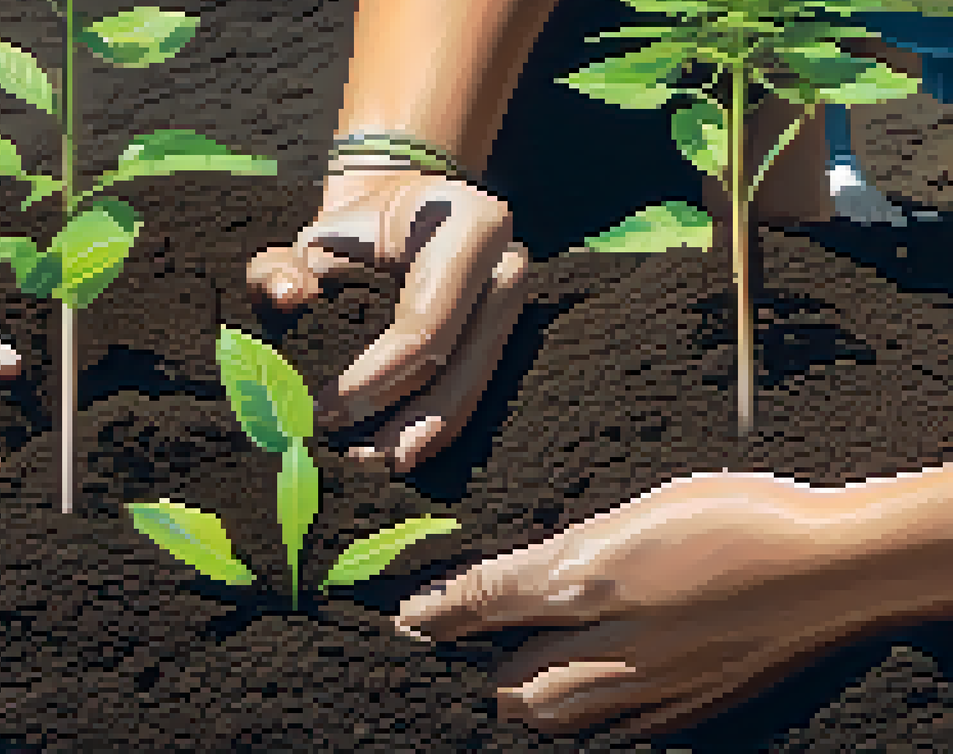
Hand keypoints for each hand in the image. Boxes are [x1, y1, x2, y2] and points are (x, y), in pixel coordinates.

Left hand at [246, 169, 528, 470]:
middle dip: (403, 421)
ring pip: (470, 387)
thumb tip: (286, 297)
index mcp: (471, 228)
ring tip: (366, 462)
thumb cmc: (354, 227)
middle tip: (347, 456)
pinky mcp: (501, 336)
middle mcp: (505, 270)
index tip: (324, 410)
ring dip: (420, 434)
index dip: (375, 378)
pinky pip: (470, 390)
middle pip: (457, 367)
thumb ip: (282, 267)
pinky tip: (393, 452)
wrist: (401, 208)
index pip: (425, 325)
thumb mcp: (314, 237)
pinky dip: (430, 425)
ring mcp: (511, 307)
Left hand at [393, 472, 909, 734]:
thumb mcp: (643, 510)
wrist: (833, 569)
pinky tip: (591, 697)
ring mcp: (649, 685)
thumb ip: (577, 548)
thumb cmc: (741, 516)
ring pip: (557, 716)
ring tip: (516, 681)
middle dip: (484, 667)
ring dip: (528, 698)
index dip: (438, 613)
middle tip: (469, 647)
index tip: (408, 618)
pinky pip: (614, 730)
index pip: (486, 603)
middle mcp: (608, 641)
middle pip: (512, 681)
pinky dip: (588, 718)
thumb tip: (533, 573)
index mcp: (590, 578)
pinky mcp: (685, 709)